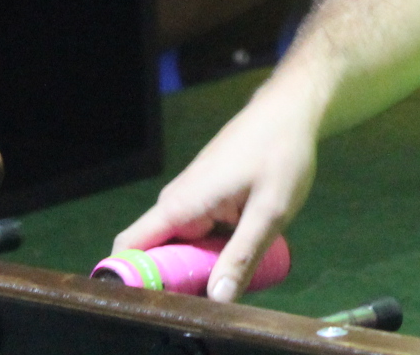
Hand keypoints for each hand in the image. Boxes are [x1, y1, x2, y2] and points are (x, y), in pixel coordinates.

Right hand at [107, 85, 321, 302]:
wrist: (289, 112)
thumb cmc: (280, 154)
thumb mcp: (269, 212)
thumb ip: (242, 257)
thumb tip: (216, 300)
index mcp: (180, 205)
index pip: (131, 246)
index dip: (133, 279)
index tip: (156, 306)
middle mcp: (176, 203)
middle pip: (157, 256)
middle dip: (176, 283)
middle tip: (212, 304)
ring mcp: (191, 201)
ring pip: (181, 249)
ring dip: (198, 270)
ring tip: (229, 287)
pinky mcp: (206, 201)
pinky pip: (197, 238)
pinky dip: (211, 255)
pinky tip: (235, 264)